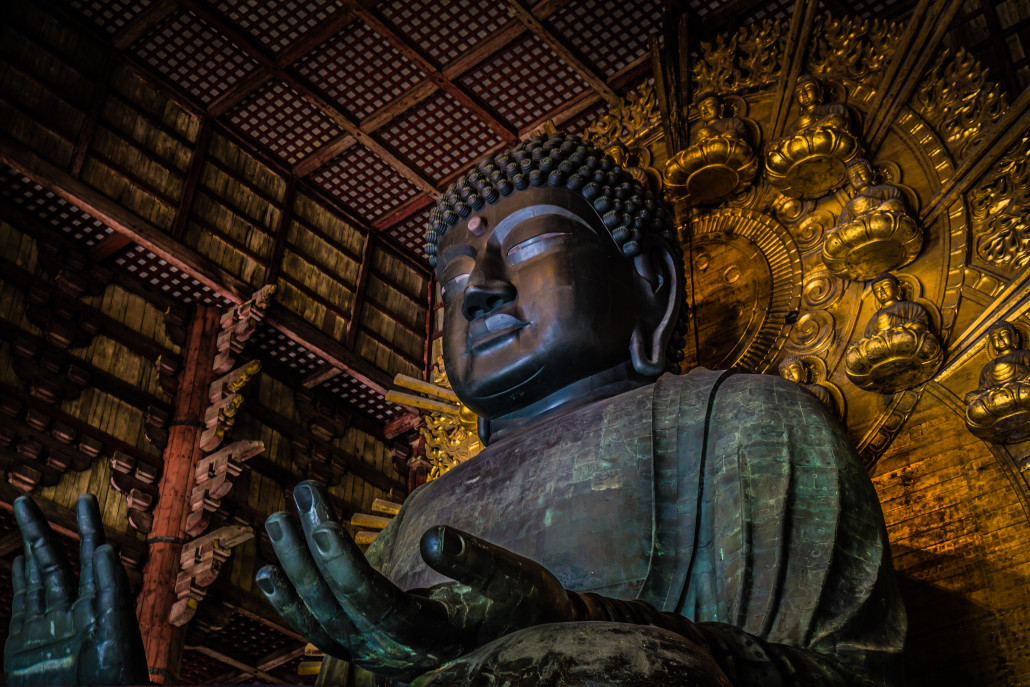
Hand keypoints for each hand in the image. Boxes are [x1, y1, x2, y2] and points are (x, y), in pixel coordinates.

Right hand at [4, 495, 147, 685]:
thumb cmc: (115, 678)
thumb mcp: (115, 632)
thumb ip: (111, 591)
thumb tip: (103, 549)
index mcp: (102, 602)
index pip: (92, 554)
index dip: (88, 525)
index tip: (84, 498)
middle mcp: (74, 609)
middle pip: (54, 560)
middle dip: (40, 530)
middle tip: (24, 499)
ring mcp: (48, 626)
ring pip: (35, 578)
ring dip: (28, 549)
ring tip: (23, 517)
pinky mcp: (24, 647)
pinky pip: (21, 607)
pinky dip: (19, 582)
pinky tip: (19, 562)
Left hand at [256, 481, 573, 681]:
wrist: (524, 643)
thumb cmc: (524, 606)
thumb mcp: (514, 579)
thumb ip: (475, 560)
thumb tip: (434, 536)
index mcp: (428, 637)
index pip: (370, 599)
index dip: (340, 559)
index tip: (318, 516)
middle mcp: (393, 654)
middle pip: (335, 605)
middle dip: (309, 550)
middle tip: (299, 495)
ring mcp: (377, 656)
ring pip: (320, 620)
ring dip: (293, 571)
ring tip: (275, 520)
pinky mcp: (370, 648)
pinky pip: (320, 630)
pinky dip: (291, 603)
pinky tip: (268, 572)